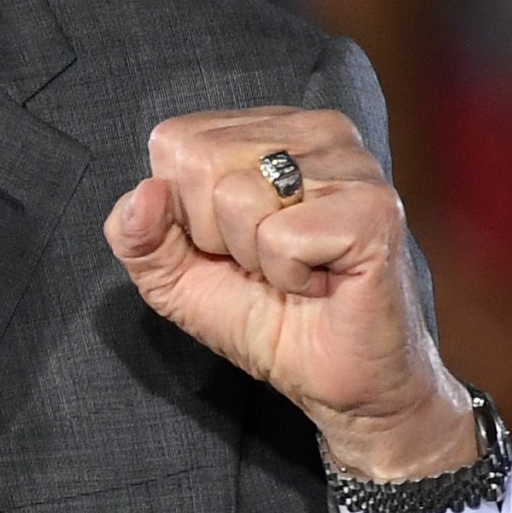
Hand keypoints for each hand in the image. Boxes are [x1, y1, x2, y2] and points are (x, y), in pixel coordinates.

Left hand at [103, 107, 473, 479]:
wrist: (339, 382)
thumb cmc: (265, 318)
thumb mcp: (173, 276)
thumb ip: (137, 233)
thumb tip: (144, 191)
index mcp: (267, 130)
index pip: (176, 140)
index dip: (185, 210)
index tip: (228, 245)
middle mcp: (314, 132)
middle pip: (201, 161)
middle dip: (216, 233)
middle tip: (264, 263)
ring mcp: (352, 165)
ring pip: (238, 196)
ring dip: (255, 256)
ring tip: (296, 270)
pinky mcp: (374, 210)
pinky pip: (281, 236)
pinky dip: (288, 275)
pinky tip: (321, 281)